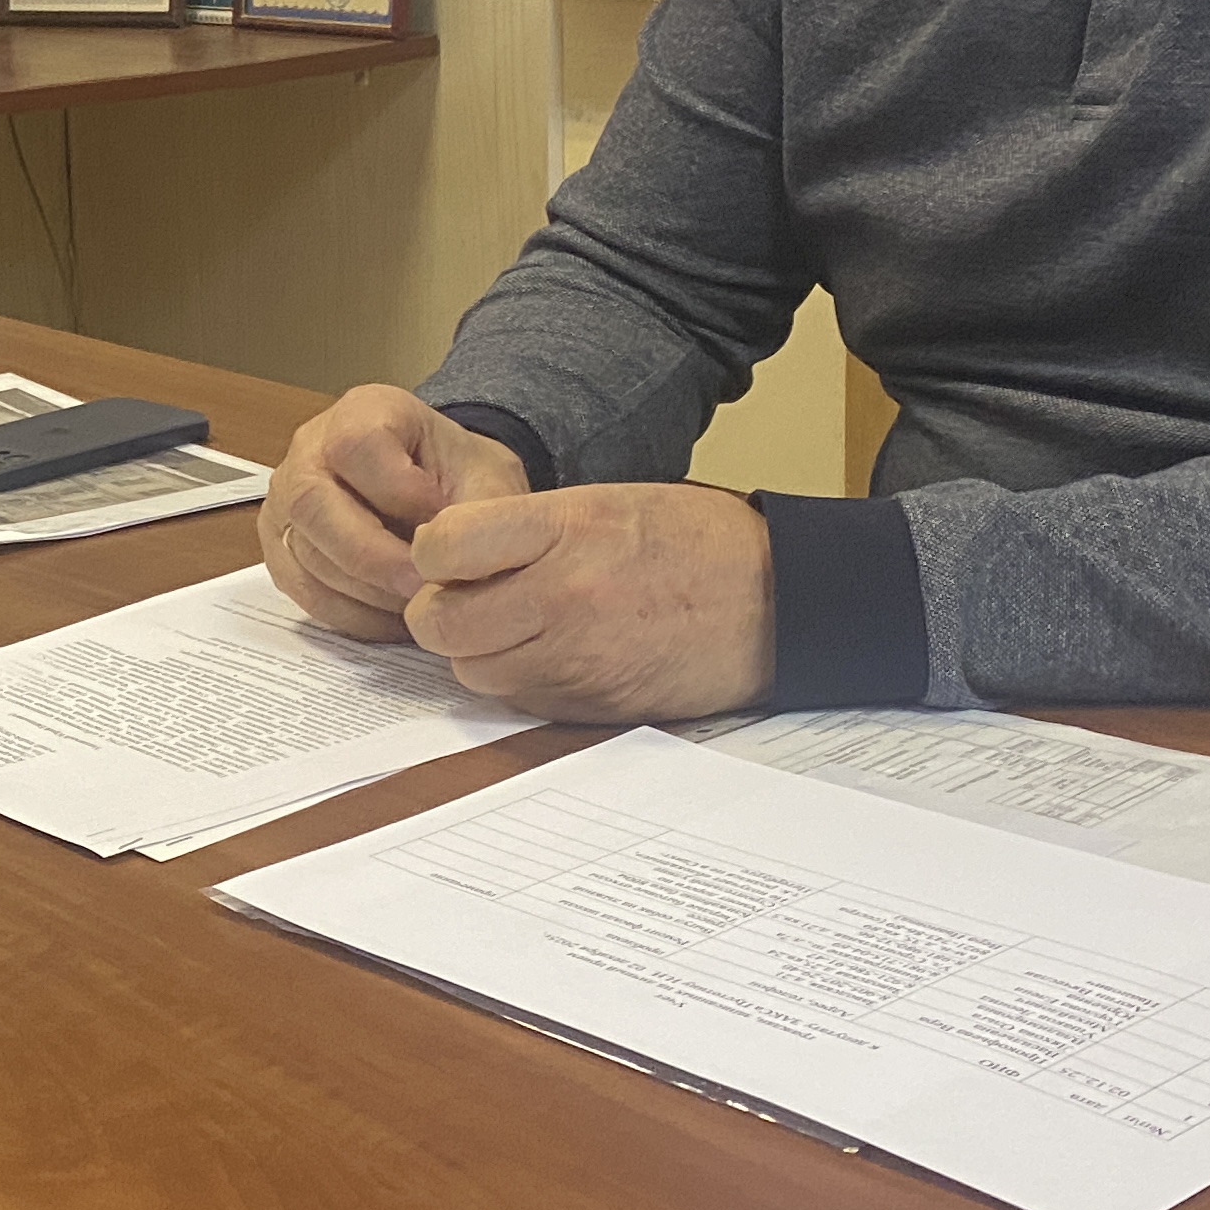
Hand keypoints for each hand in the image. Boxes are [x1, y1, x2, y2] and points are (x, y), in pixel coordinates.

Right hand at [263, 384, 533, 641]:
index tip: (440, 520)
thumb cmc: (457, 475)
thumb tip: (460, 570)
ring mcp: (286, 503)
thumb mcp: (488, 476)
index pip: (354, 445)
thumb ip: (481, 513)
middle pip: (312, 503)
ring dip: (368, 592)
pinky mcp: (283, 551)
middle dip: (372, 556)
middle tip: (423, 588)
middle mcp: (309, 451)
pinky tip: (395, 619)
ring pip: (306, 555)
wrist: (440, 490)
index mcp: (362, 412)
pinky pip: (305, 593)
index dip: (397, 490)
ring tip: (420, 605)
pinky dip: (353, 616)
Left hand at [404, 484, 774, 720]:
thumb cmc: (690, 541)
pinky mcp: (590, 707)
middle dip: (442, 610)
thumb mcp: (603, 502)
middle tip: (473, 595)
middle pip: (438, 623)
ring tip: (522, 622)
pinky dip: (520, 679)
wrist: (777, 601)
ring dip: (479, 649)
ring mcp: (576, 660)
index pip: (439, 549)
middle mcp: (563, 598)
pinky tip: (556, 651)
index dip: (432, 553)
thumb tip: (442, 556)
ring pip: (471, 670)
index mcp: (564, 531)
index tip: (449, 552)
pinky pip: (517, 700)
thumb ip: (519, 529)